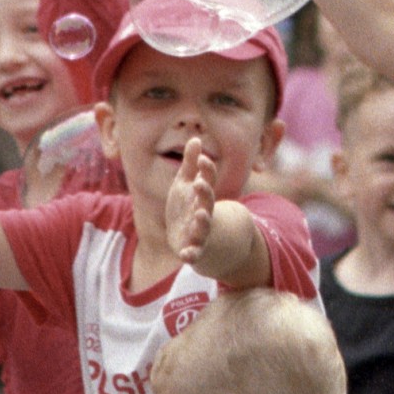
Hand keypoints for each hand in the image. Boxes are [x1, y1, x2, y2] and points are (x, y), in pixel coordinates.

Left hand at [166, 134, 218, 263]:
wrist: (194, 239)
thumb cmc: (189, 207)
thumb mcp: (186, 185)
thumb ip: (191, 165)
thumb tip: (195, 138)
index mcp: (201, 196)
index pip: (207, 180)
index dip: (206, 170)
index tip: (202, 159)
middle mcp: (203, 212)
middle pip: (207, 202)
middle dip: (204, 193)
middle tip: (200, 184)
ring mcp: (199, 231)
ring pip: (203, 226)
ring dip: (203, 221)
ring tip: (200, 214)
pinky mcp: (193, 248)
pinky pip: (194, 253)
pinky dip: (191, 254)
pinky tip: (185, 254)